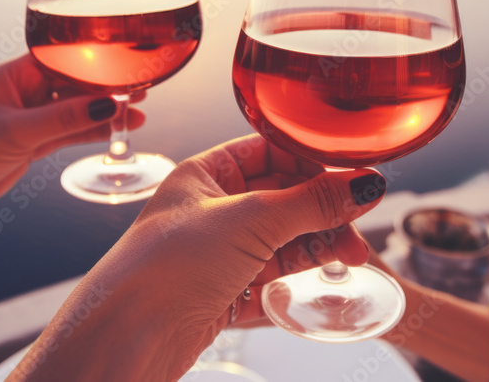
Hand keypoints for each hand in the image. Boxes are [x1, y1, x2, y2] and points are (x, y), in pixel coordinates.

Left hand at [0, 54, 144, 216]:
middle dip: (108, 89)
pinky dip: (94, 132)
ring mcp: (32, 117)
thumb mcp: (17, 132)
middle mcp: (25, 91)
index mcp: (15, 74)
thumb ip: (63, 118)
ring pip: (77, 110)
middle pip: (76, 84)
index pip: (65, 60)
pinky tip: (118, 131)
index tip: (126, 67)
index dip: (97, 63)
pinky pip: (72, 132)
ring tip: (139, 114)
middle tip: (141, 90)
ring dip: (106, 113)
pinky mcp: (35, 142)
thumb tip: (107, 104)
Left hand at [15, 134, 387, 381]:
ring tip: (353, 254)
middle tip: (359, 222)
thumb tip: (361, 185)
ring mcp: (216, 253)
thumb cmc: (167, 267)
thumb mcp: (250, 221)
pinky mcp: (221, 294)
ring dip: (318, 244)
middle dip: (322, 209)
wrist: (127, 337)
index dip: (312, 160)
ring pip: (281, 239)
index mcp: (204, 174)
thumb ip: (311, 203)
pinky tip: (322, 276)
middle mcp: (210, 210)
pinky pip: (270, 278)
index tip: (353, 174)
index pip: (269, 151)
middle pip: (281, 197)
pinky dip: (297, 277)